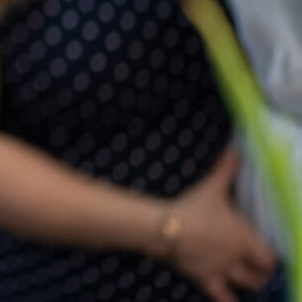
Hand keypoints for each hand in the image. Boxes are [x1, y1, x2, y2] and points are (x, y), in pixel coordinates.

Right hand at [163, 146, 276, 301]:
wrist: (163, 227)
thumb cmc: (191, 206)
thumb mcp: (211, 186)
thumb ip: (226, 168)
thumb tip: (236, 147)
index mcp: (244, 236)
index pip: (270, 258)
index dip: (270, 258)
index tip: (266, 254)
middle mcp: (238, 258)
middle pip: (261, 276)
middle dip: (261, 273)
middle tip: (257, 267)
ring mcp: (222, 271)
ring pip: (246, 286)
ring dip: (248, 284)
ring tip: (244, 279)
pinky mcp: (205, 279)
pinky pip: (222, 298)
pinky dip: (228, 300)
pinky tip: (230, 300)